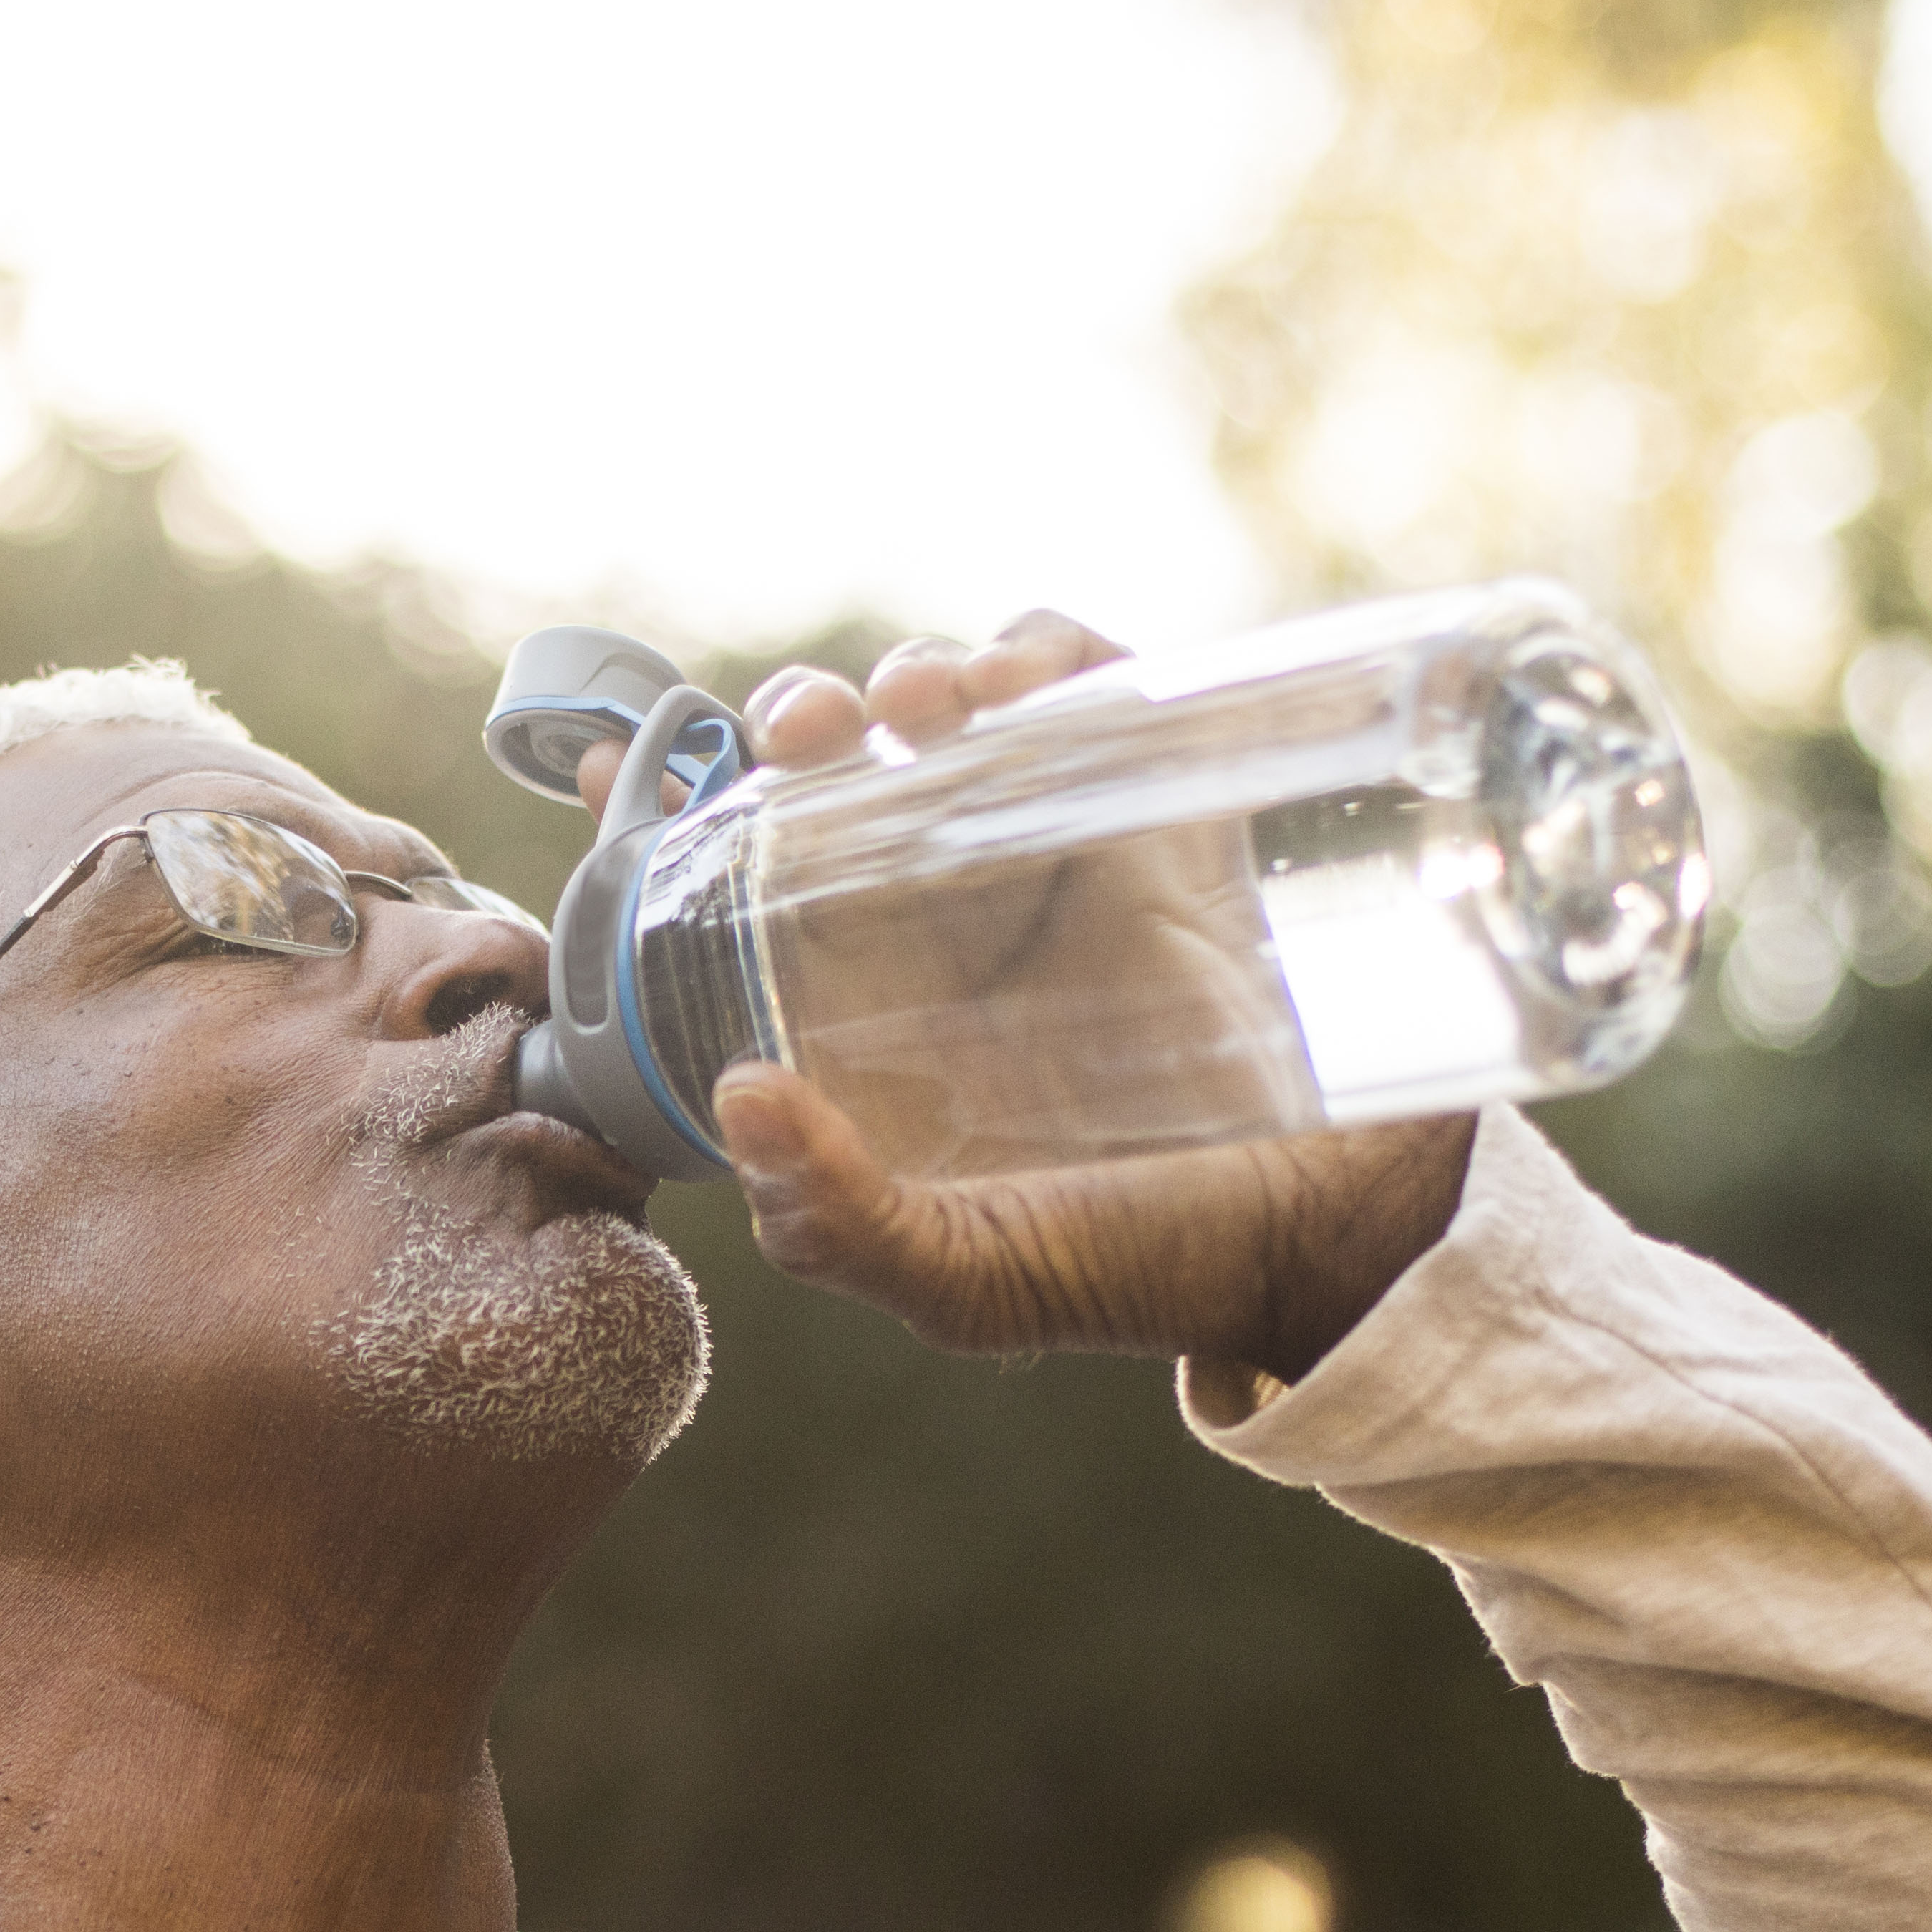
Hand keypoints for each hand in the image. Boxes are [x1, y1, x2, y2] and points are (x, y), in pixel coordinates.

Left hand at [692, 613, 1473, 1382]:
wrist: (1327, 1238)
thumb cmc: (1135, 1264)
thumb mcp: (967, 1281)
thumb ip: (841, 1226)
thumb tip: (743, 1099)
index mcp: (867, 1013)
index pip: (737, 891)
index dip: (665, 814)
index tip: (603, 770)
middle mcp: (945, 921)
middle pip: (835, 772)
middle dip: (795, 719)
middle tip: (800, 736)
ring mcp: (1054, 855)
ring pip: (952, 710)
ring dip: (912, 673)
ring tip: (922, 708)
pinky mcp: (1163, 809)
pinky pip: (1090, 687)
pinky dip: (1045, 651)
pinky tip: (1018, 681)